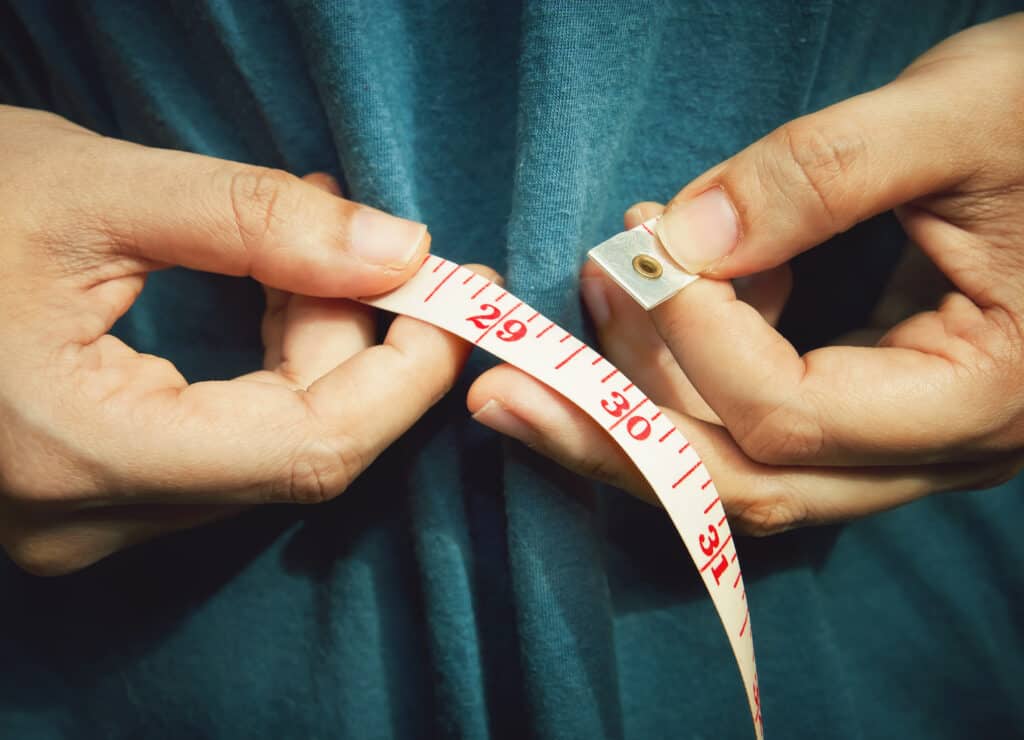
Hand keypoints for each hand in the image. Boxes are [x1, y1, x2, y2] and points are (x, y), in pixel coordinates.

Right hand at [0, 106, 483, 574]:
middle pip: (299, 448)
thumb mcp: (93, 189)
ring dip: (310, 349)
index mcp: (82, 451)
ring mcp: (86, 518)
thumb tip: (400, 250)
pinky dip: (265, 370)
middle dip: (357, 343)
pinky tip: (265, 294)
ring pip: (266, 447)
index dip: (407, 375)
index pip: (314, 448)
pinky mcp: (90, 494)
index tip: (459, 300)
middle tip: (371, 243)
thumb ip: (259, 221)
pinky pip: (223, 445)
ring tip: (300, 249)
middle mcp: (87, 517)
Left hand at [468, 14, 1023, 533]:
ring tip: (582, 303)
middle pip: (748, 485)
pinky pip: (761, 422)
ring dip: (641, 399)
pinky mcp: (877, 404)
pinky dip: (689, 372)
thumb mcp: (957, 115)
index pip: (792, 415)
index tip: (646, 248)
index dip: (698, 337)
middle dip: (612, 440)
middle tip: (498, 400)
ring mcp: (907, 437)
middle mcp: (944, 447)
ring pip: (745, 465)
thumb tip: (678, 243)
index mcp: (984, 394)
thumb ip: (821, 176)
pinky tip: (652, 296)